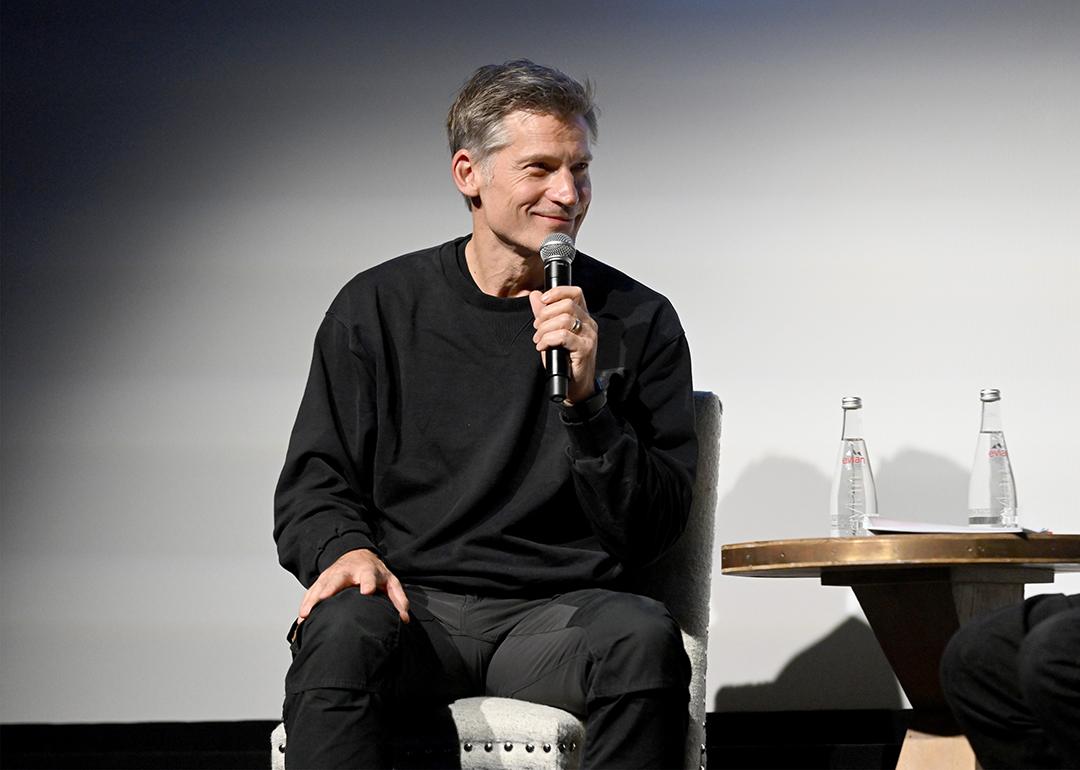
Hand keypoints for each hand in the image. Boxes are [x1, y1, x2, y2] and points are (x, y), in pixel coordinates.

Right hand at [296, 548, 409, 624]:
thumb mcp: (390, 582)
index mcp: (367, 570)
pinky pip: (312, 592)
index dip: (367, 583)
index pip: (368, 576)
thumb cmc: (375, 573)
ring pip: (320, 586)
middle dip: (329, 589)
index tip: (366, 592)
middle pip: (337, 579)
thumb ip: (398, 599)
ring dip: (312, 600)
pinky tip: (302, 617)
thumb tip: (403, 618)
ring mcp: (332, 575)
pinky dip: (306, 603)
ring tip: (306, 614)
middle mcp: (347, 571)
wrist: (357, 555)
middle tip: (323, 600)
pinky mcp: (322, 581)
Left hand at [529, 286, 596, 403]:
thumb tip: (534, 295)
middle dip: (546, 314)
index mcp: (582, 317)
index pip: (575, 293)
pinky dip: (548, 339)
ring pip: (565, 319)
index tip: (543, 300)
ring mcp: (589, 336)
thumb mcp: (551, 333)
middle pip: (567, 304)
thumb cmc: (564, 361)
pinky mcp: (585, 349)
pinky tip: (542, 347)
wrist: (574, 386)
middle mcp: (588, 324)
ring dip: (545, 329)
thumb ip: (543, 314)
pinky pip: (564, 336)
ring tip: (539, 339)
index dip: (558, 292)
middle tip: (537, 328)